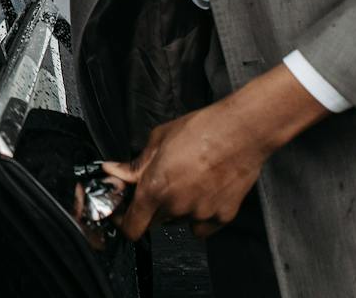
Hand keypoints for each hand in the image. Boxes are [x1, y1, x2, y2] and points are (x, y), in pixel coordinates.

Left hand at [107, 64, 327, 240]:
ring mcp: (201, 214)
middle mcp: (176, 207)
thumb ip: (135, 164)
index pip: (132, 227)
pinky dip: (201, 214)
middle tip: (161, 185)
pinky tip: (205, 191)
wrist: (241, 132)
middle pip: (155, 222)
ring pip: (179, 221)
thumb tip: (114, 172)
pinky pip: (203, 225)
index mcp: (154, 188)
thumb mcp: (158, 140)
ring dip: (178, 208)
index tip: (126, 212)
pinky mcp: (223, 217)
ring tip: (189, 180)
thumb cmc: (201, 129)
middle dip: (152, 208)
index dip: (124, 221)